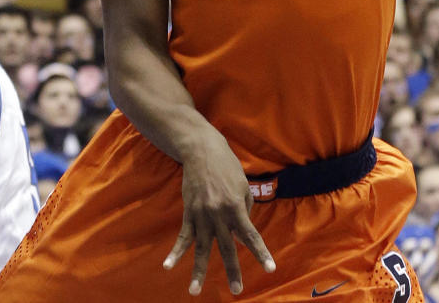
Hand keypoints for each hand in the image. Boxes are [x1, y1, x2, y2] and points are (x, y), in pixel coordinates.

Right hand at [163, 129, 274, 295]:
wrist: (201, 149)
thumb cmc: (227, 166)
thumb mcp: (243, 186)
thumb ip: (245, 211)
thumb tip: (241, 235)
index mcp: (236, 207)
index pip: (251, 235)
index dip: (261, 253)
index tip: (270, 269)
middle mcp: (219, 214)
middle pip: (227, 247)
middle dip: (232, 270)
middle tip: (237, 290)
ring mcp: (202, 215)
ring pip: (201, 248)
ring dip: (198, 271)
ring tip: (194, 291)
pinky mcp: (189, 212)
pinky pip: (182, 236)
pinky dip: (175, 252)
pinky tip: (168, 266)